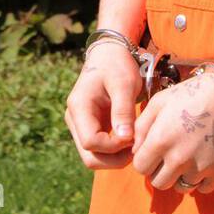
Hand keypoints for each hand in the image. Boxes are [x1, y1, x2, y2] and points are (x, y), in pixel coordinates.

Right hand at [65, 41, 143, 168]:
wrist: (109, 54)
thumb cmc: (117, 65)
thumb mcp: (124, 83)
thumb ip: (123, 110)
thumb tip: (126, 139)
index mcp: (79, 108)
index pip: (91, 141)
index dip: (114, 145)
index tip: (134, 137)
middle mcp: (74, 121)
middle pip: (89, 156)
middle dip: (114, 159)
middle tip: (139, 150)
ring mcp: (80, 126)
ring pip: (93, 155)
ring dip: (115, 157)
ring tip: (137, 145)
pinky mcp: (90, 127)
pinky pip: (100, 148)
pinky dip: (115, 150)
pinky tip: (132, 141)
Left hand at [131, 70, 213, 194]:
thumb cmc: (193, 94)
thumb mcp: (160, 101)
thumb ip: (140, 126)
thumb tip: (135, 151)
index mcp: (160, 140)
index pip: (140, 168)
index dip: (146, 158)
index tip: (156, 149)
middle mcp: (178, 158)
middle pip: (158, 182)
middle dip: (162, 170)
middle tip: (173, 154)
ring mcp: (200, 166)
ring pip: (180, 188)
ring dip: (181, 176)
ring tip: (190, 157)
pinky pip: (203, 189)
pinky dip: (202, 179)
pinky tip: (204, 161)